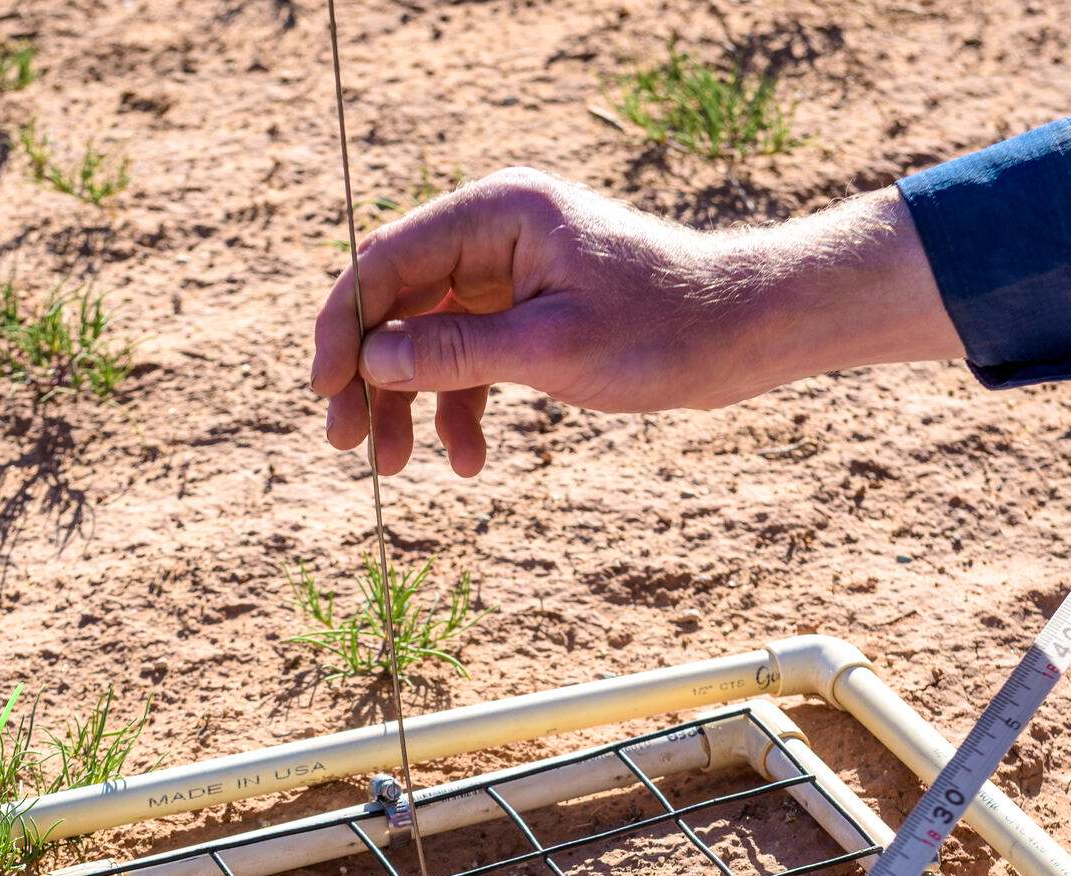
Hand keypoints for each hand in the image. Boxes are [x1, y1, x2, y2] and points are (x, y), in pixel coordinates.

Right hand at [309, 167, 960, 476]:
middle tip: (350, 446)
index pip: (385, 265)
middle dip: (370, 377)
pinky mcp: (530, 312)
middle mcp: (496, 232)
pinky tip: (468, 462)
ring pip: (428, 338)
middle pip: (398, 304)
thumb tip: (374, 360)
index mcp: (496, 213)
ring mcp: (511, 273)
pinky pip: (471, 358)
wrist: (746, 335)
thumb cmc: (663, 330)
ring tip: (397, 466)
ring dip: (408, 402)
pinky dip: (462, 408)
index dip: (343, 330)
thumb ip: (455, 352)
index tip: (324, 395)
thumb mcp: (551, 349)